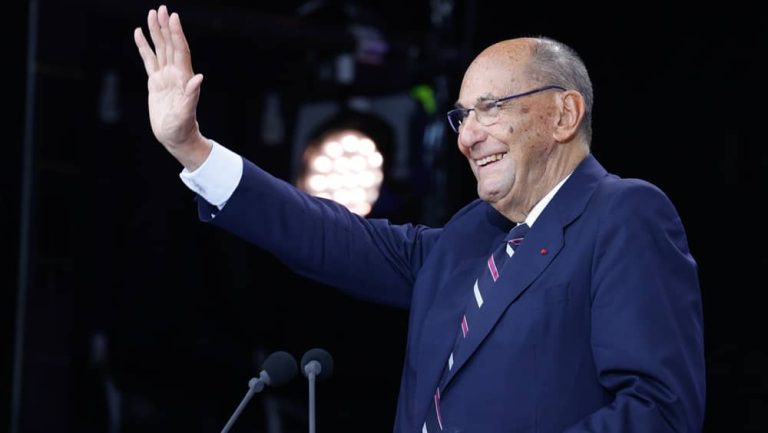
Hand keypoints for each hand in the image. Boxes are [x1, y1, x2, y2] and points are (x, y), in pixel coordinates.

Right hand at [134, 5, 210, 170]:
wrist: (176, 137)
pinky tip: (139, 34)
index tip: (173, 18)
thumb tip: (199, 77)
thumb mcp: (187, 113)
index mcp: (183, 78)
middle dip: (165, 27)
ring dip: (156, 32)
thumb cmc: (183, 127)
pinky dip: (144, 46)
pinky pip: (149, 60)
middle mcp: (175, 74)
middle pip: (170, 45)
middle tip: (161, 9)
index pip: (180, 50)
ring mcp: (165, 76)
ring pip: (160, 49)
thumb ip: (192, 95)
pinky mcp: (156, 82)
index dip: (177, 34)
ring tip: (151, 14)